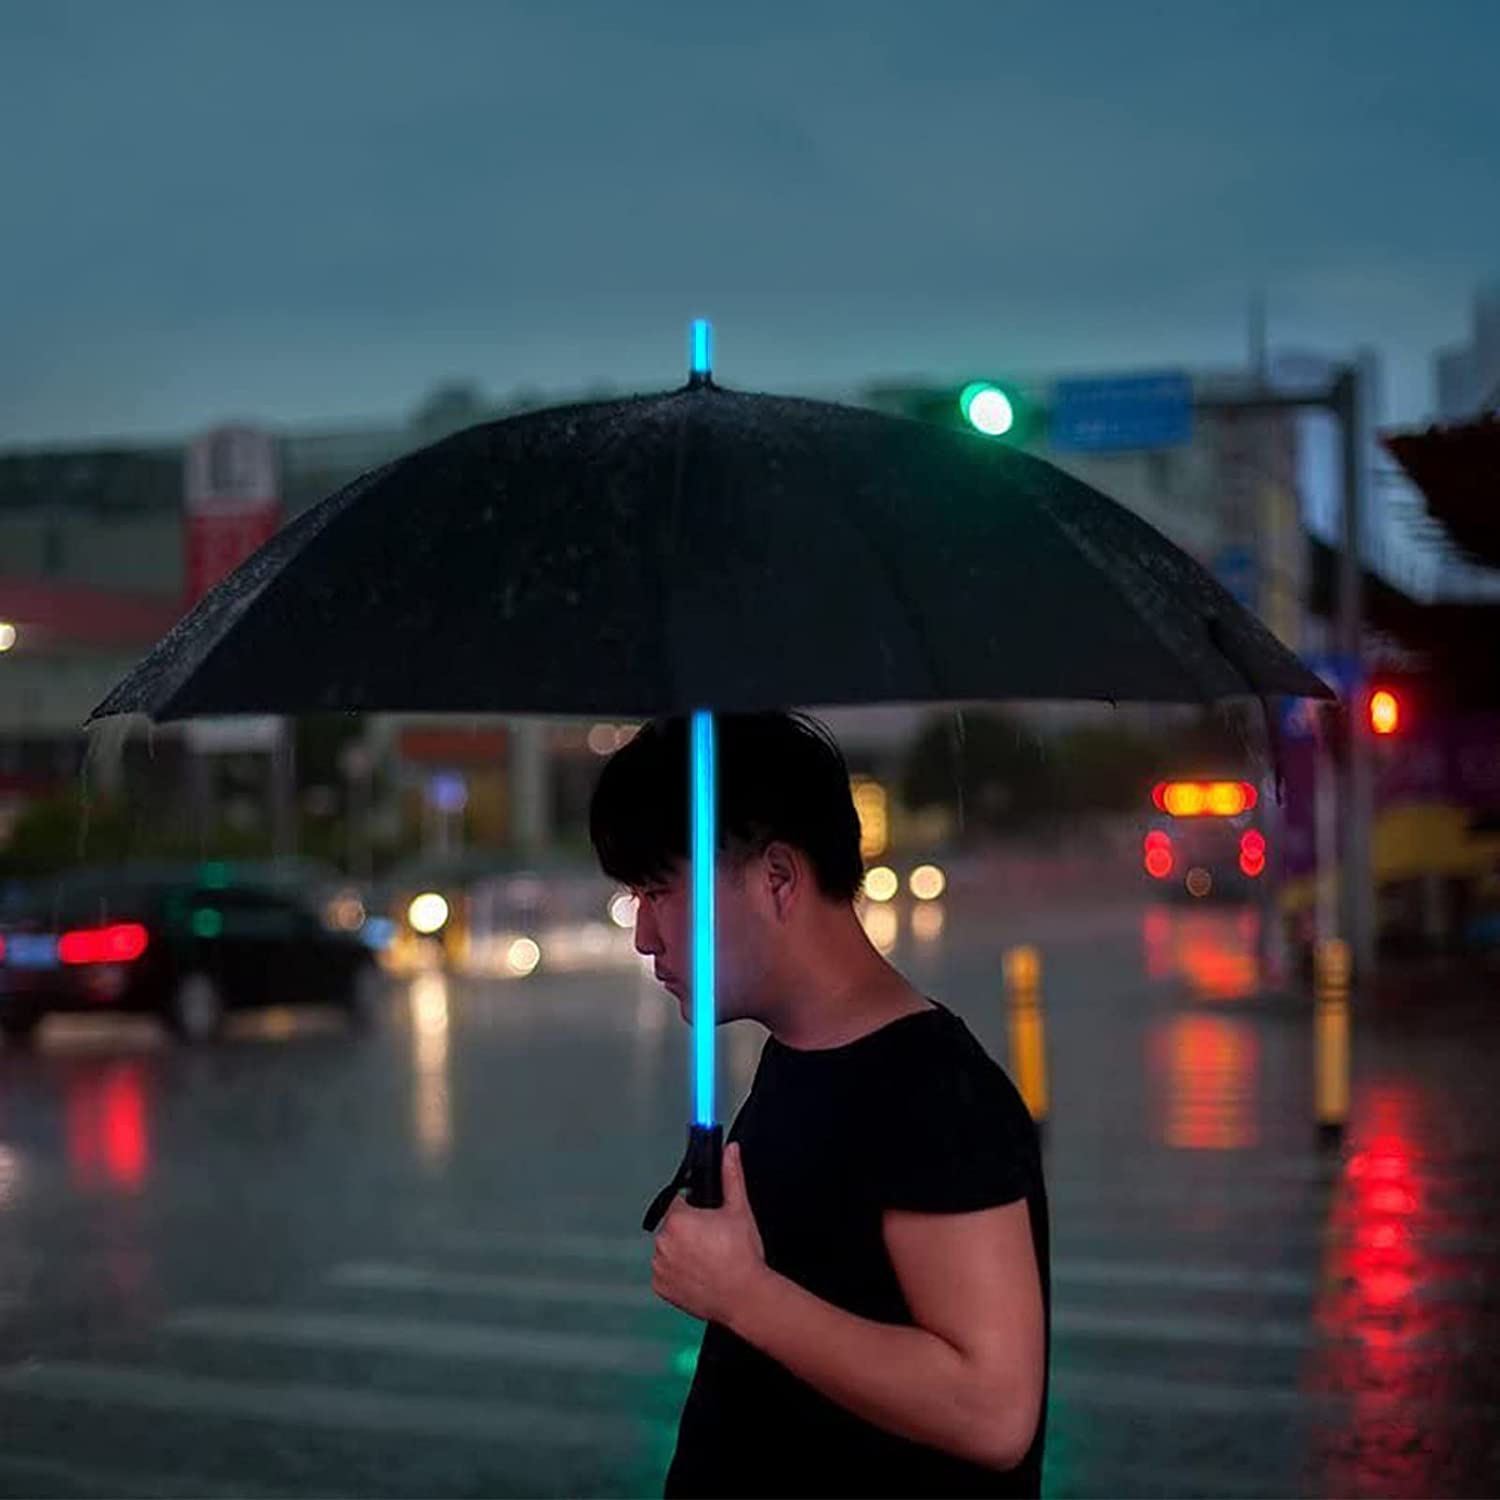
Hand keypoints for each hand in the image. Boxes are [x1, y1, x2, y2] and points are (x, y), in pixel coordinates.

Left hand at [652, 1143, 765, 1323]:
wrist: (745, 1297)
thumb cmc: (742, 1255)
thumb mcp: (739, 1210)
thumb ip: (731, 1175)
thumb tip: (730, 1150)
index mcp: (678, 1219)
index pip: (678, 1203)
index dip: (695, 1211)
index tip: (709, 1222)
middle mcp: (662, 1242)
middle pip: (672, 1227)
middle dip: (689, 1232)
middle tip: (712, 1243)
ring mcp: (659, 1267)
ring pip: (668, 1250)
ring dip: (681, 1253)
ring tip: (708, 1261)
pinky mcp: (661, 1288)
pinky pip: (665, 1274)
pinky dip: (677, 1274)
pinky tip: (698, 1275)